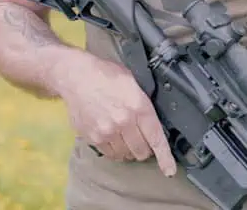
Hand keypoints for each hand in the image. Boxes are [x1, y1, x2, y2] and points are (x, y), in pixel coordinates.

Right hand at [55, 51, 177, 176]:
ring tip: (124, 135)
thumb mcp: (133, 82)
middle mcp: (124, 121)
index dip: (165, 157)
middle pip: (141, 151)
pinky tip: (113, 137)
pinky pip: (110, 154)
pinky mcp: (93, 137)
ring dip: (128, 149)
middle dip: (144, 148)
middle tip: (141, 139)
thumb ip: (144, 104)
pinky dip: (114, 150)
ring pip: (125, 154)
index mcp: (138, 106)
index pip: (156, 138)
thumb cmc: (106, 75)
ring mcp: (107, 131)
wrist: (77, 76)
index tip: (169, 170)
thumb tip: (154, 123)